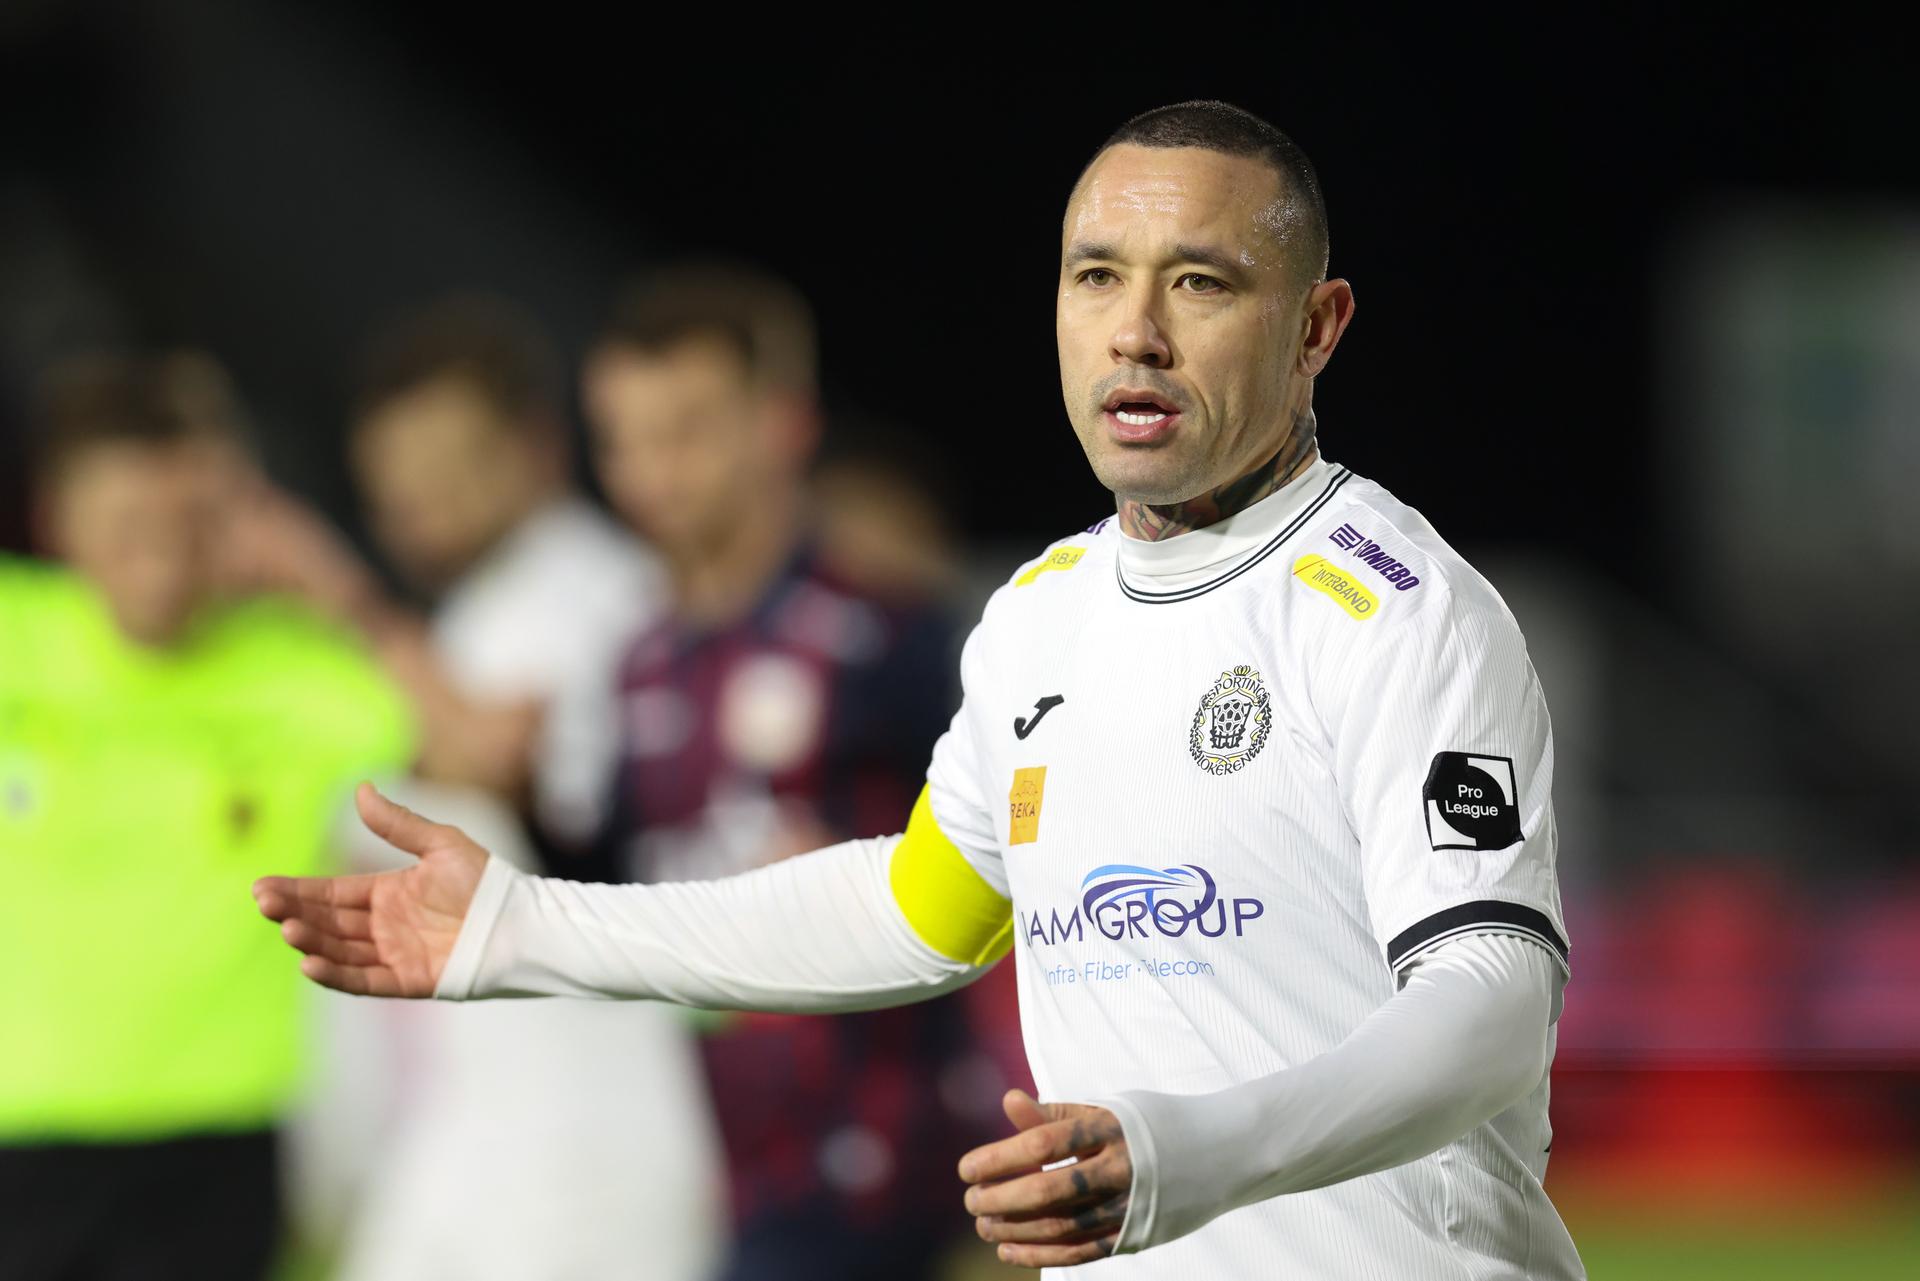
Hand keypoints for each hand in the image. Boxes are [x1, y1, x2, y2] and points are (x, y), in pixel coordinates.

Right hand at [252, 782, 487, 996]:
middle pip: (328, 920)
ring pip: (340, 949)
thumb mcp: (439, 845)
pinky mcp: (407, 980)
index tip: (262, 886)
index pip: (331, 892)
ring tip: (287, 927)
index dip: (298, 890)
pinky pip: (364, 980)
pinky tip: (309, 964)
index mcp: (387, 893)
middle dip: (294, 912)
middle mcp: (383, 925)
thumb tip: (360, 789)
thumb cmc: (485, 882)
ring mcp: (393, 954)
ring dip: (312, 940)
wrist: (521, 922)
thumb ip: (397, 824)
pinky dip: (336, 974)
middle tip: (263, 903)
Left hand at [958, 1088, 1132, 1267]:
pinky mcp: (1131, 1235)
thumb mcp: (1101, 1111)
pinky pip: (1080, 1252)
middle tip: (971, 1201)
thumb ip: (1052, 1113)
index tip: (966, 1169)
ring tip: (983, 1226)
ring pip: (1060, 1226)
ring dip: (1014, 1229)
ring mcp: (1127, 1206)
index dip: (999, 1158)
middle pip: (1048, 1189)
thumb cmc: (1140, 1128)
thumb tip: (1008, 1100)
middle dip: (1001, 1199)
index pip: (1043, 1144)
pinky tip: (1008, 1250)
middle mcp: (1118, 1168)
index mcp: (1107, 1129)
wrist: (1208, 1158)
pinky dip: (1040, 1255)